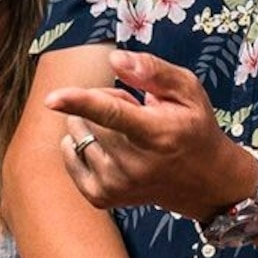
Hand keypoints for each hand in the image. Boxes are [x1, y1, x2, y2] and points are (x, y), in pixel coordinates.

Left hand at [48, 51, 257, 222]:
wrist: (205, 183)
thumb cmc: (193, 129)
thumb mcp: (188, 91)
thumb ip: (153, 71)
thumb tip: (115, 60)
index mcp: (158, 135)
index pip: (113, 115)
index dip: (81, 103)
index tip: (52, 98)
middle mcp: (135, 165)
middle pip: (89, 118)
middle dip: (104, 102)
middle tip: (137, 113)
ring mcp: (116, 185)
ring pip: (76, 134)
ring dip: (94, 124)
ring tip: (127, 133)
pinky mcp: (101, 197)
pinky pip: (68, 154)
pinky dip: (81, 144)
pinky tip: (109, 149)